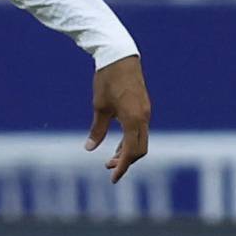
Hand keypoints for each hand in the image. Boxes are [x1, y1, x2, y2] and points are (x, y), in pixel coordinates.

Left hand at [87, 55, 150, 182]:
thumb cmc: (107, 80)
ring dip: (127, 151)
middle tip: (107, 167)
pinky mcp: (143, 107)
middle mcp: (144, 117)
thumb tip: (89, 148)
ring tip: (110, 159)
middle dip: (125, 161)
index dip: (122, 167)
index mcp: (133, 119)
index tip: (113, 178)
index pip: (131, 152)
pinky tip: (118, 144)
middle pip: (139, 149)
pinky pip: (140, 130)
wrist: (120, 56)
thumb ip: (97, 130)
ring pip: (140, 140)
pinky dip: (130, 140)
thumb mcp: (99, 106)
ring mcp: (145, 112)